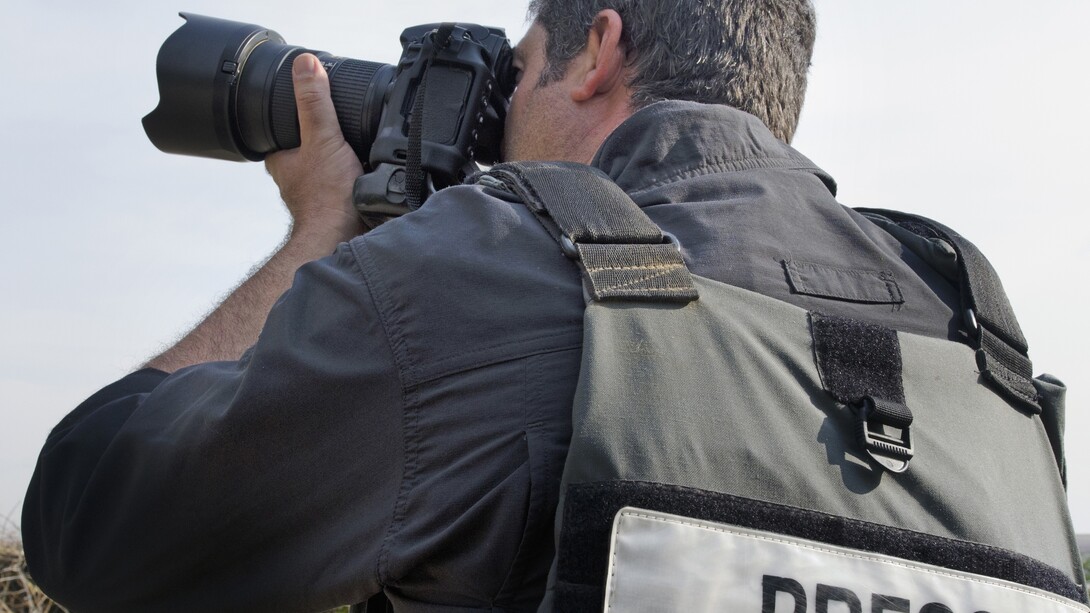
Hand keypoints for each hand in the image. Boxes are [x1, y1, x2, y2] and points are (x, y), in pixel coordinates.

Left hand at [265, 53, 364, 241]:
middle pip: (307, 143)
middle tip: (343, 122)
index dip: (298, 111)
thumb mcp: (322, 138)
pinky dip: (355, 173)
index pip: (282, 125)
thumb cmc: (327, 199)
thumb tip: (306, 64)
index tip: (315, 100)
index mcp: (280, 159)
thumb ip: (315, 103)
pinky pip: (344, 180)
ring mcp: (315, 192)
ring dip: (342, 156)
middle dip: (325, 134)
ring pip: (326, 163)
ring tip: (359, 147)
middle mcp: (294, 176)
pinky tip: (367, 170)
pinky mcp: (336, 204)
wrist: (344, 240)